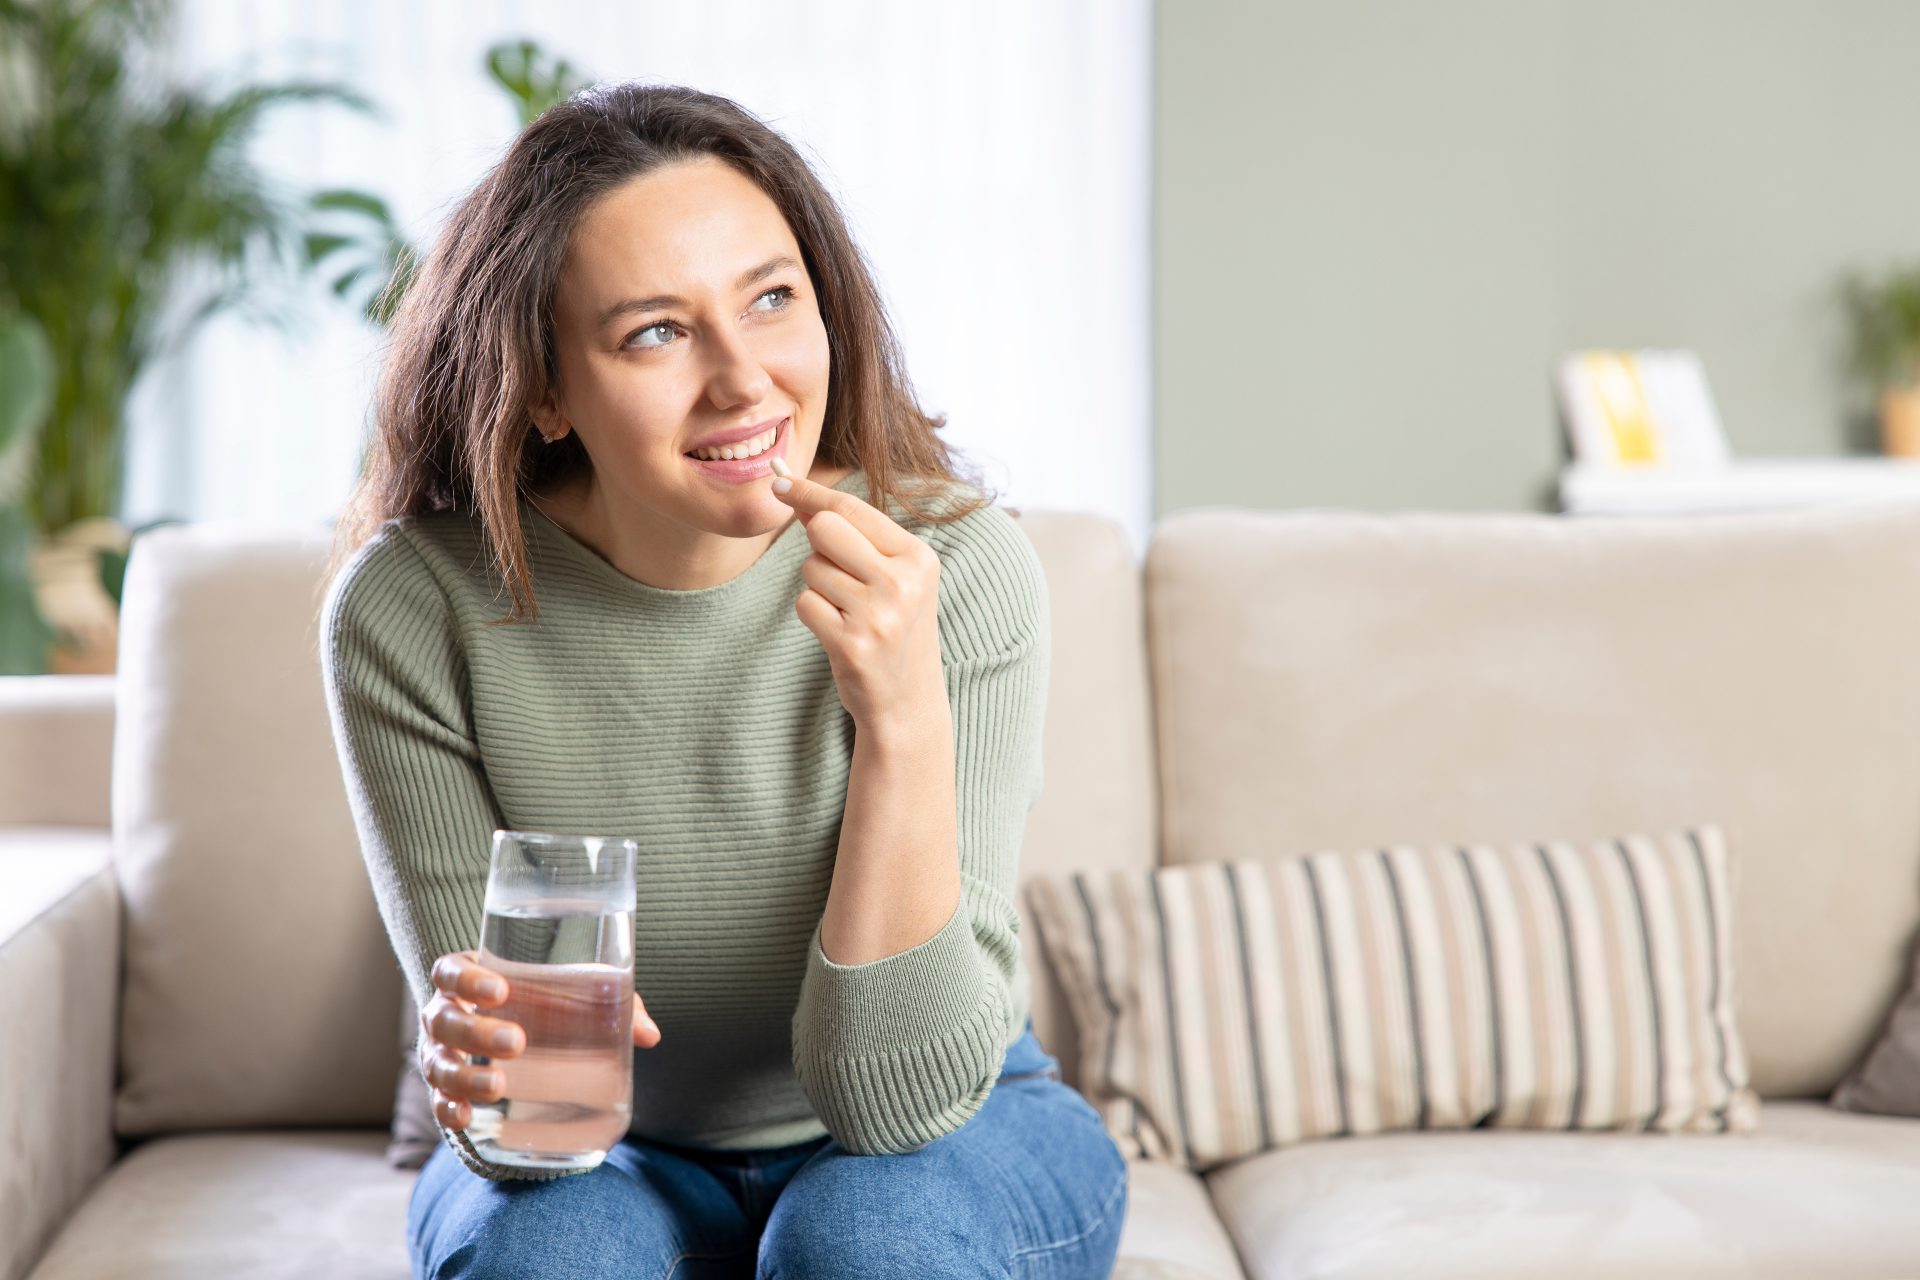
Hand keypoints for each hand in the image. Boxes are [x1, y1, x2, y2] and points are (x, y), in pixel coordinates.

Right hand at [418, 948, 661, 1131]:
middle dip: (476, 1031)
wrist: (514, 1042)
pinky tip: (467, 1117)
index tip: (501, 991)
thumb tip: (650, 1035)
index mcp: (470, 980)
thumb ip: (609, 1006)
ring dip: (465, 1075)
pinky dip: (448, 1109)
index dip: (467, 979)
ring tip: (498, 1085)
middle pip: (442, 1018)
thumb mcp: (573, 997)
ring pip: (437, 1062)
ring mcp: (441, 1054)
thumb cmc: (545, 1006)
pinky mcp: (446, 1090)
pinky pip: (437, 1101)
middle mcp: (446, 1014)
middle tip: (517, 1042)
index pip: (450, 971)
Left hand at [771, 469, 947, 736]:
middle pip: (825, 529)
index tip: (778, 480)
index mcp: (918, 558)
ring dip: (818, 586)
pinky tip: (839, 631)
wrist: (908, 701)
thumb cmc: (894, 628)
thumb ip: (856, 535)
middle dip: (817, 544)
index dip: (810, 492)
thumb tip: (798, 494)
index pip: (851, 508)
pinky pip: (805, 604)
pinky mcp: (851, 644)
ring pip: (811, 569)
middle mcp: (902, 583)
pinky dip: (813, 615)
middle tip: (837, 571)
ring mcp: (878, 615)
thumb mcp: (894, 577)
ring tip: (849, 611)